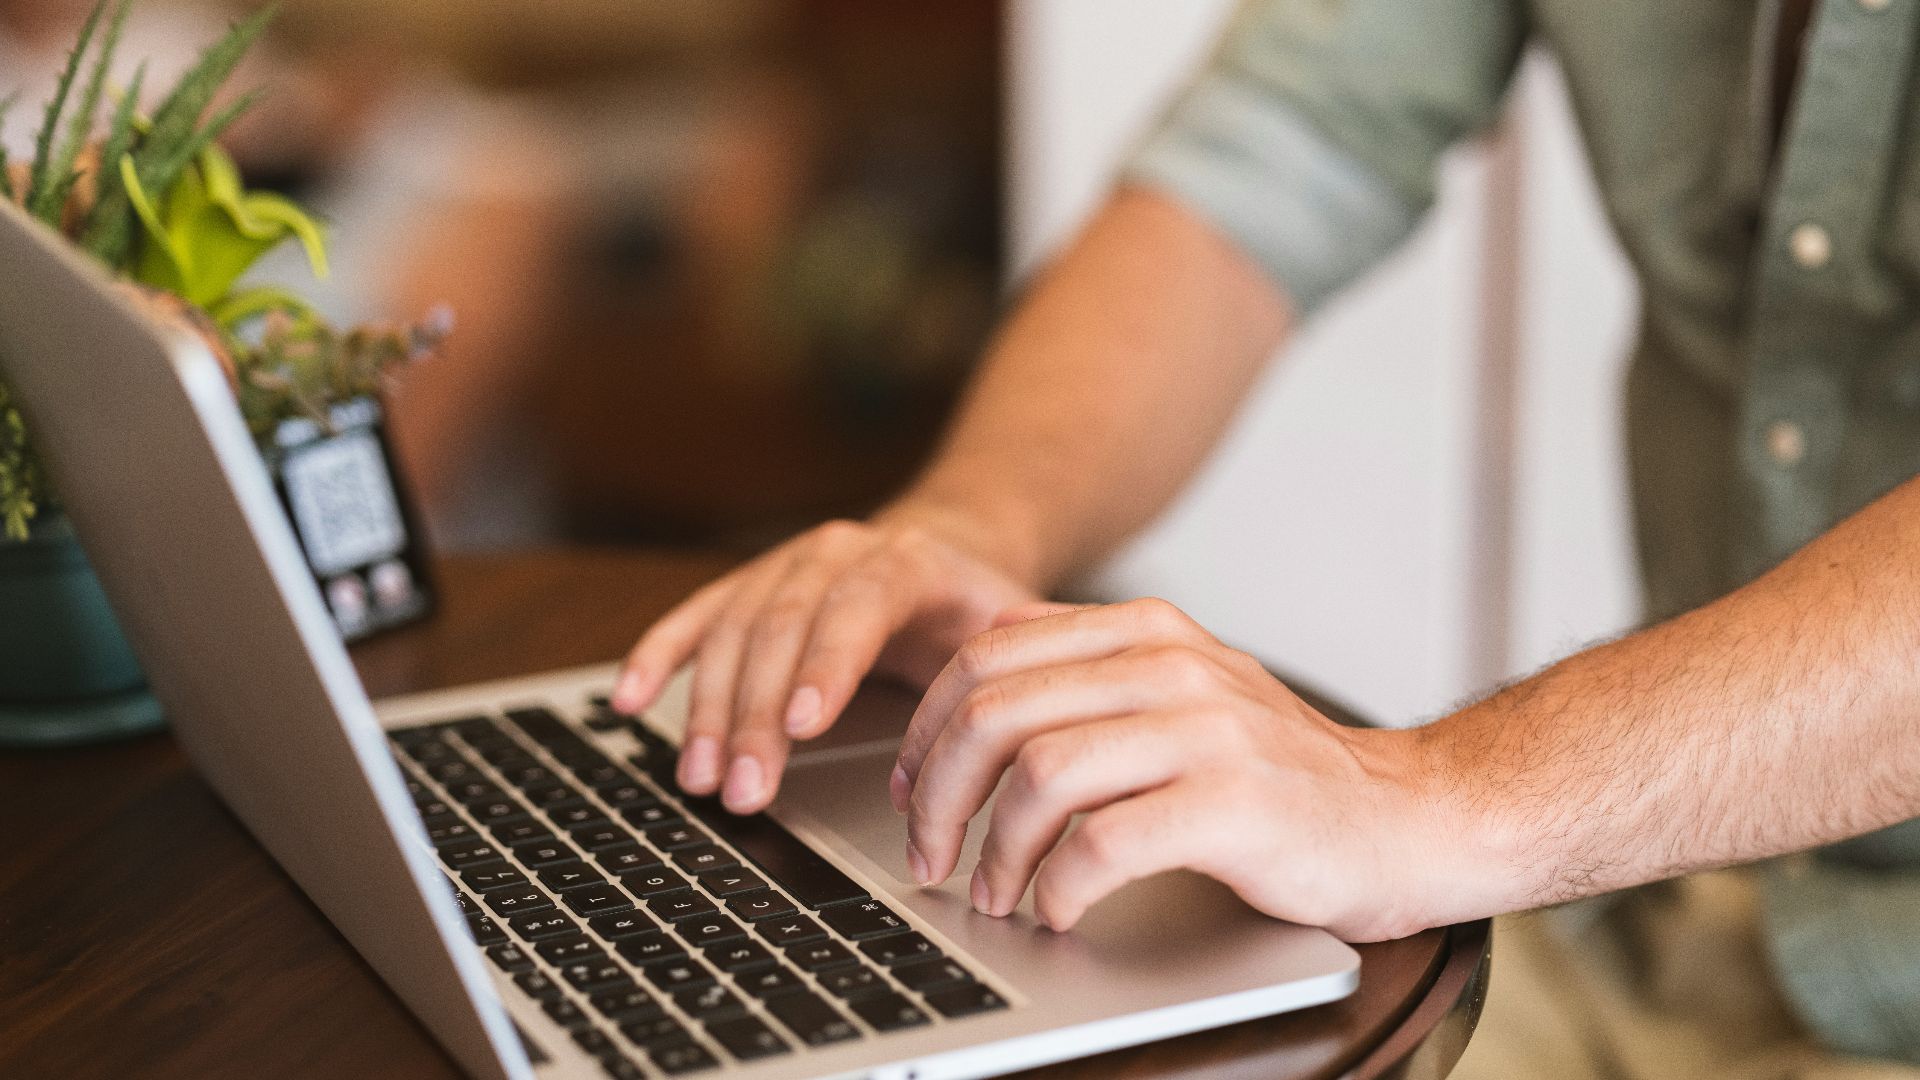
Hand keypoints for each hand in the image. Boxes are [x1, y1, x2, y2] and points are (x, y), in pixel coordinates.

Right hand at [613, 509, 1039, 814]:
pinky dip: (657, 657)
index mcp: (904, 561)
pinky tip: (627, 700)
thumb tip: (1016, 710)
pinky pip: (694, 619)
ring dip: (709, 710)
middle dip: (757, 716)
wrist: (947, 546)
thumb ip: (1010, 663)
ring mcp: (783, 567)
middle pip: (782, 630)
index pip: (858, 608)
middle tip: (744, 791)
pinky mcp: (746, 588)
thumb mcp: (1010, 625)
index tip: (804, 726)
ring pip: (733, 632)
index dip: (827, 665)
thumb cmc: (977, 607)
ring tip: (700, 780)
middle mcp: (833, 554)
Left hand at [893, 598, 1461, 940]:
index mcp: (1145, 631)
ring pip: (1039, 774)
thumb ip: (1095, 670)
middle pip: (996, 714)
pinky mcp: (1233, 805)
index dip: (927, 728)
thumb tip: (982, 668)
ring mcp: (1205, 731)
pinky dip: (1060, 887)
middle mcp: (1170, 665)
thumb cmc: (1281, 772)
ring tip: (994, 894)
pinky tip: (1059, 911)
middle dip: (939, 795)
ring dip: (995, 850)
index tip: (910, 789)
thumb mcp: (1184, 689)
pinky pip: (1104, 843)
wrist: (1408, 816)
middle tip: (930, 854)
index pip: (988, 653)